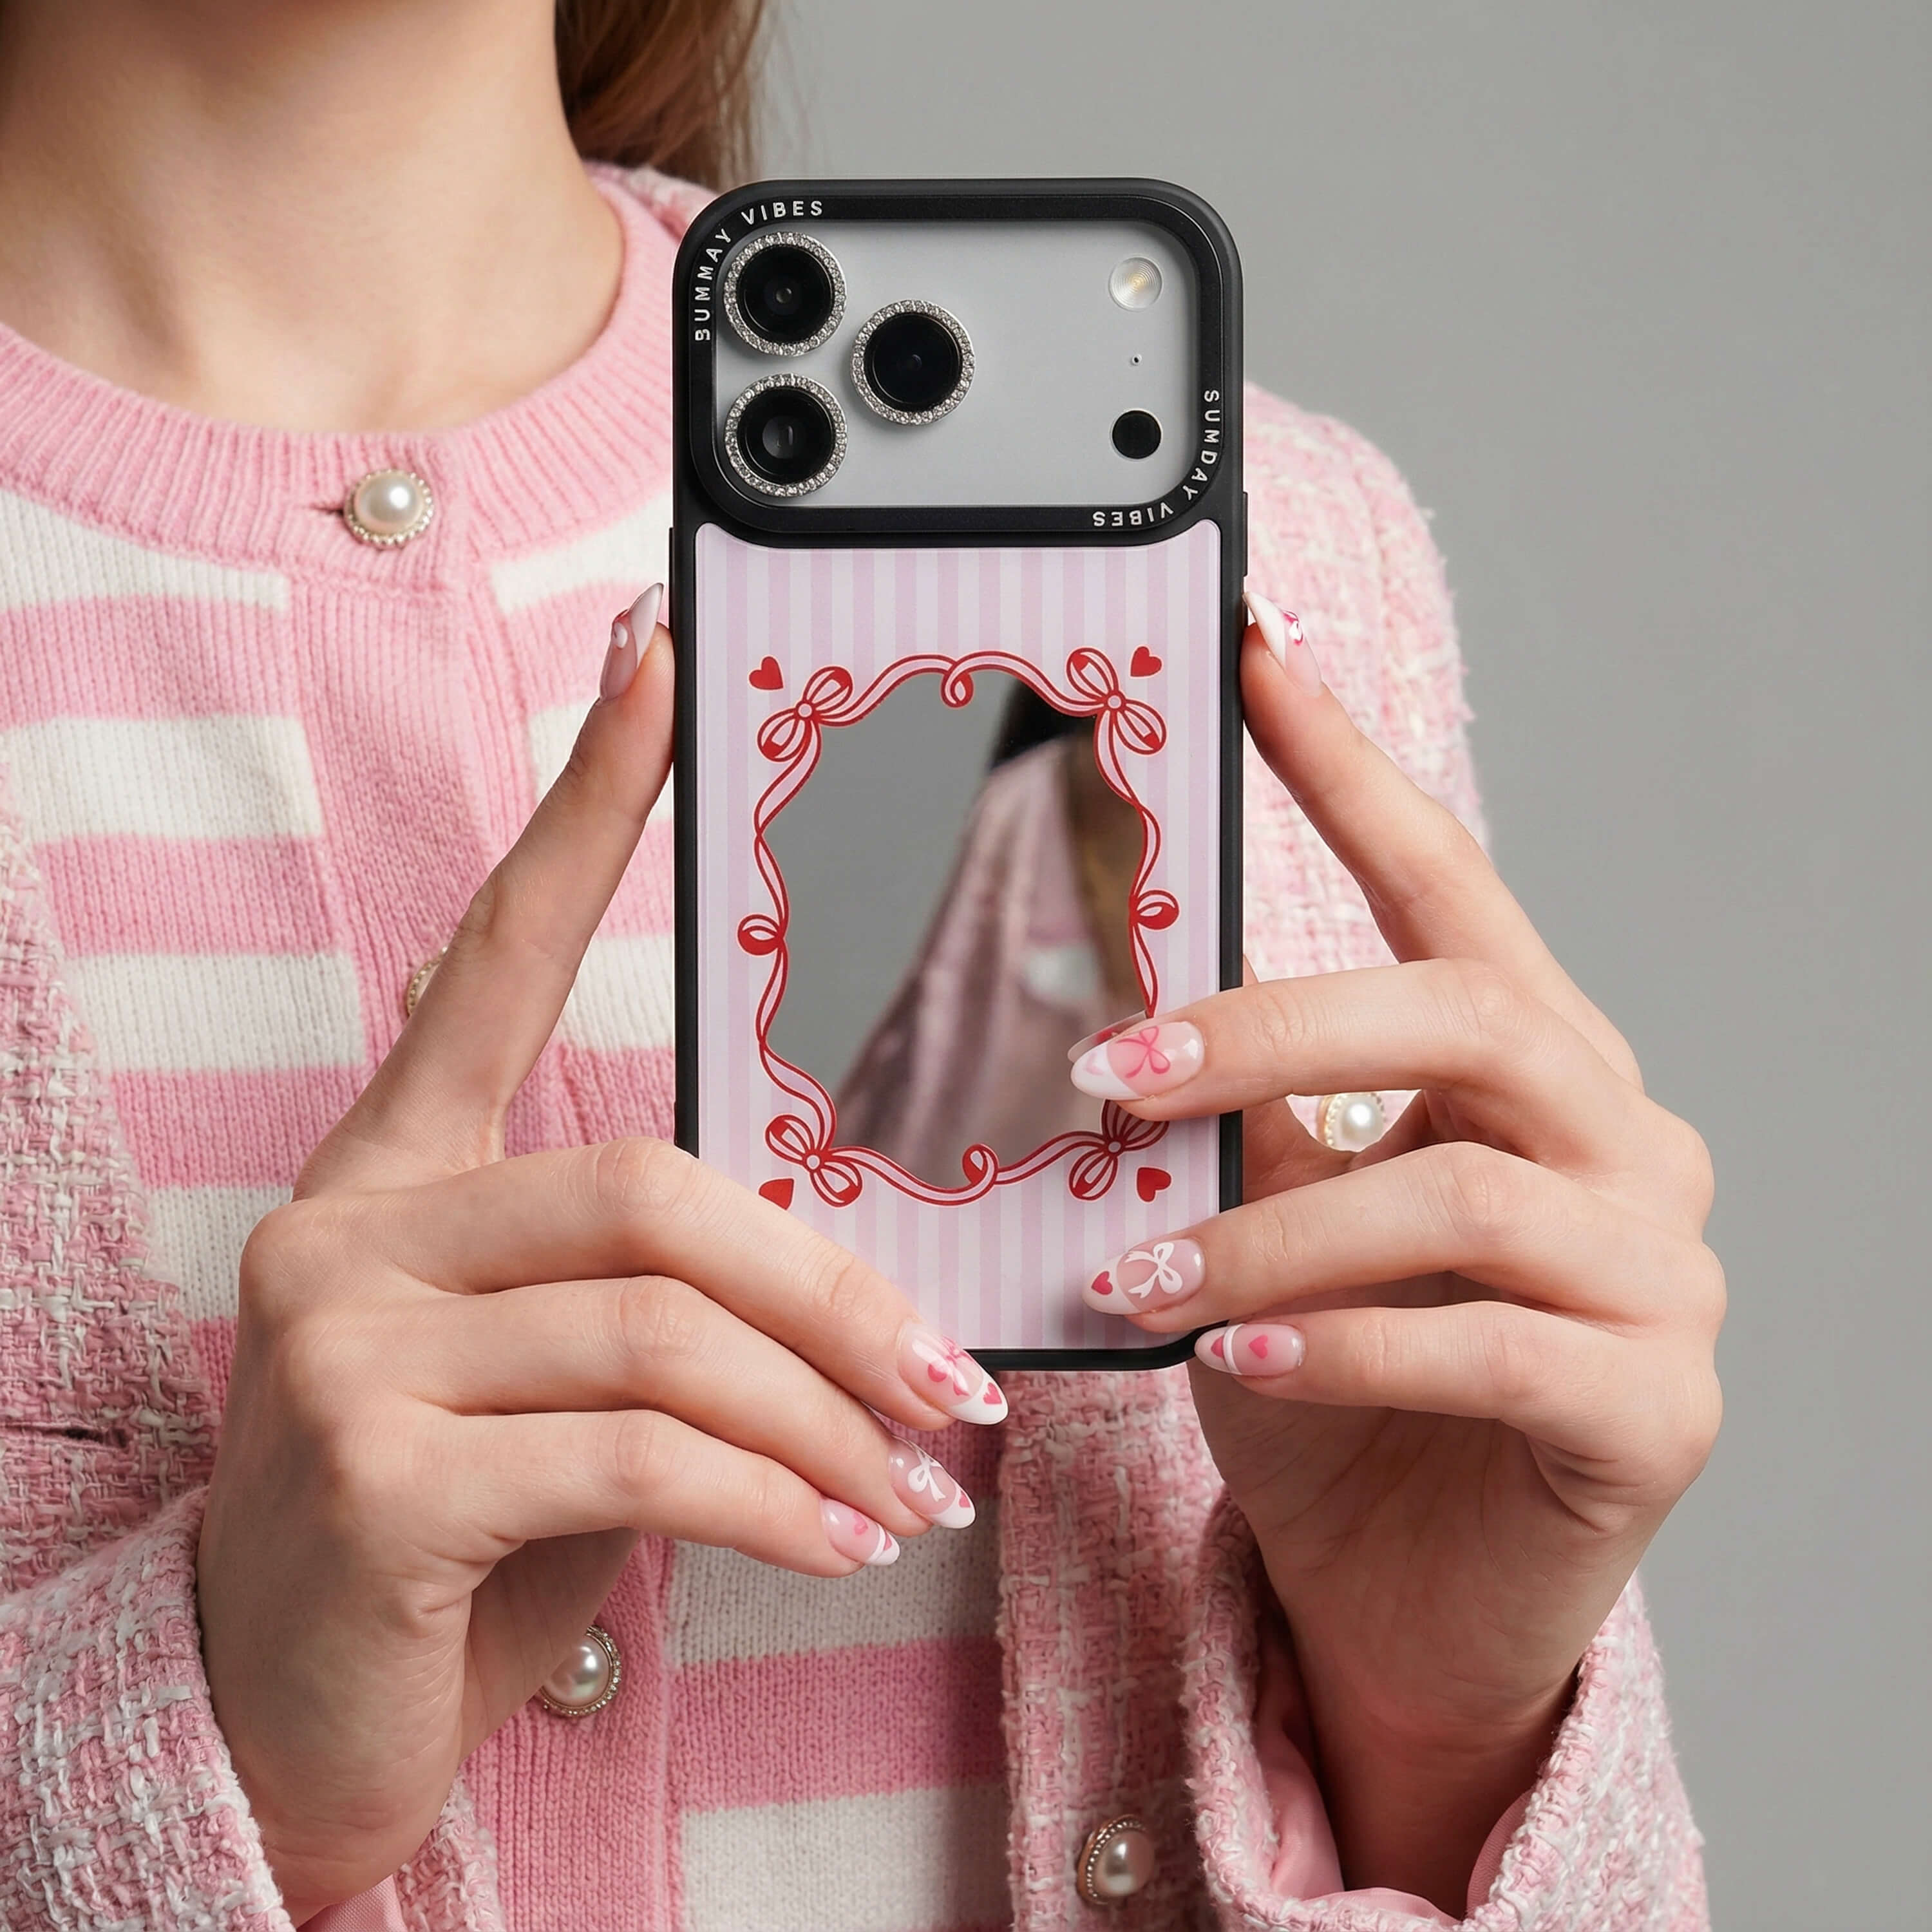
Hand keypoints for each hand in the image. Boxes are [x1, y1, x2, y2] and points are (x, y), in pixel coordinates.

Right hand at [196, 597, 1000, 1920]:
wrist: (294, 1716)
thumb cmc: (465, 1526)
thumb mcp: (561, 1383)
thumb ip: (654, 1287)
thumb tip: (835, 1249)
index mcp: (396, 1169)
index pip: (499, 957)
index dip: (584, 809)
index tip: (653, 666)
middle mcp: (346, 1223)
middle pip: (652, 1188)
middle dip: (833, 1293)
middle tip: (955, 1379)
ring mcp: (337, 1344)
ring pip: (662, 1327)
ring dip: (825, 1416)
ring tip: (919, 1484)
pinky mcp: (368, 1476)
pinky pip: (639, 1457)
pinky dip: (775, 1501)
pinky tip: (841, 1542)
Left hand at [1073, 597, 1721, 1909]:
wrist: (1404, 1600)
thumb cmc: (1324, 1395)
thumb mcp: (1265, 1225)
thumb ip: (1237, 1117)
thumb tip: (1101, 1014)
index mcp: (1532, 1063)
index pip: (1446, 881)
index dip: (1349, 767)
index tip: (1253, 656)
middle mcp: (1622, 1140)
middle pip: (1464, 1012)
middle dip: (1271, 1030)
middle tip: (1109, 1070)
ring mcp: (1661, 1275)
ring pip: (1460, 1192)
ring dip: (1267, 1235)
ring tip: (1131, 1277)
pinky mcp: (1657, 1409)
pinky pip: (1487, 1351)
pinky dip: (1340, 1349)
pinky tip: (1230, 1362)